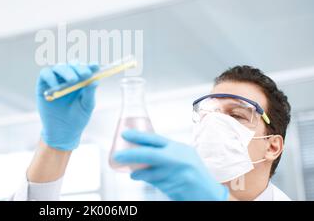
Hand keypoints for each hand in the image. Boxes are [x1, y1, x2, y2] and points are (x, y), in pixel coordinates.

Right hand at [36, 62, 98, 150]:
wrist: (62, 132)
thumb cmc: (77, 118)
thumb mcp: (87, 106)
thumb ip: (90, 93)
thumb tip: (95, 80)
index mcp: (82, 81)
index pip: (86, 69)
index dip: (90, 66)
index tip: (96, 67)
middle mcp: (68, 78)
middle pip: (73, 65)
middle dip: (79, 67)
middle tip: (85, 74)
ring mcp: (56, 80)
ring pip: (59, 67)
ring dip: (67, 71)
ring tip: (73, 80)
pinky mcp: (43, 85)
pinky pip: (45, 73)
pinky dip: (51, 76)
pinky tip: (56, 85)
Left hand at [113, 130, 228, 200]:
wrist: (209, 193)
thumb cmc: (194, 172)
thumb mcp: (183, 155)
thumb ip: (166, 151)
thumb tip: (141, 146)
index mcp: (179, 148)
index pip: (156, 139)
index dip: (138, 136)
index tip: (124, 134)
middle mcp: (178, 160)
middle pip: (149, 155)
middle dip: (131, 155)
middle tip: (117, 156)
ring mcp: (176, 175)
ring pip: (149, 173)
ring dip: (137, 173)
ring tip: (132, 174)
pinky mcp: (174, 188)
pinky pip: (154, 183)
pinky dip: (146, 180)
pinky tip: (142, 179)